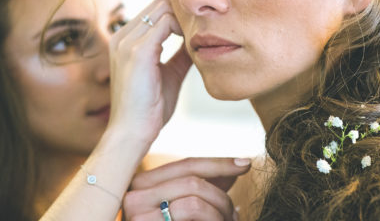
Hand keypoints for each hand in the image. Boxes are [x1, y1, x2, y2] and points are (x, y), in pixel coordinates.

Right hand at [108, 0, 191, 144]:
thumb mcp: (169, 74)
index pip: (156, 9)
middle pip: (160, 3)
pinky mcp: (137, 51)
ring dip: (184, 22)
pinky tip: (191, 47)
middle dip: (182, 15)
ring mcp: (127, 42)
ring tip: (195, 42)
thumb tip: (197, 42)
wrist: (132, 133)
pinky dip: (182, 30)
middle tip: (199, 36)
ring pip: (164, 8)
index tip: (195, 34)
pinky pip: (166, 24)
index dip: (178, 17)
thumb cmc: (149, 109)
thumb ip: (179, 55)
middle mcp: (122, 36)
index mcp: (125, 41)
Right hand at [123, 157, 250, 220]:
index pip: (187, 165)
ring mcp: (138, 218)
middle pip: (193, 181)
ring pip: (195, 202)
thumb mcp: (185, 207)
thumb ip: (205, 187)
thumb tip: (240, 164)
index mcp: (141, 185)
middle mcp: (133, 197)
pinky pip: (192, 215)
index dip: (219, 163)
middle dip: (221, 198)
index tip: (246, 164)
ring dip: (219, 214)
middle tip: (233, 216)